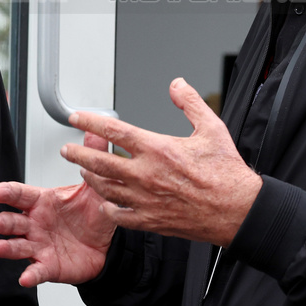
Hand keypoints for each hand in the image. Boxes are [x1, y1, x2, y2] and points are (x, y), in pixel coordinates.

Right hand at [0, 132, 117, 287]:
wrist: (107, 246)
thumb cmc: (92, 215)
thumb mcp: (94, 186)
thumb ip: (93, 156)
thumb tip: (95, 129)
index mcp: (42, 202)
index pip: (21, 195)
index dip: (8, 193)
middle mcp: (35, 223)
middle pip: (13, 221)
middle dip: (0, 222)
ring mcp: (39, 245)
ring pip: (18, 246)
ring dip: (6, 247)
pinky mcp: (48, 265)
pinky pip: (37, 270)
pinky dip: (30, 274)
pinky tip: (25, 277)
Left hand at [63, 78, 261, 246]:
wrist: (238, 211)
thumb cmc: (227, 173)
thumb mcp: (212, 128)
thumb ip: (190, 103)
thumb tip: (176, 85)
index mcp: (157, 149)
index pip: (113, 131)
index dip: (90, 122)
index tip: (77, 118)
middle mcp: (146, 175)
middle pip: (99, 162)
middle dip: (78, 154)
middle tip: (67, 149)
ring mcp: (145, 200)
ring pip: (105, 188)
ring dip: (90, 177)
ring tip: (84, 171)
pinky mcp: (150, 221)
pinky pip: (119, 215)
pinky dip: (108, 207)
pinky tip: (105, 202)